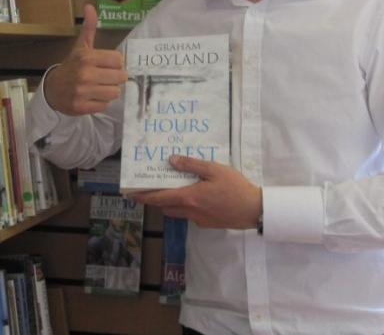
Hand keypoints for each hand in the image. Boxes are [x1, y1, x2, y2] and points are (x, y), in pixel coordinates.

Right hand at [44, 4, 127, 114]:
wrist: (52, 89)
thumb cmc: (72, 66)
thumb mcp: (81, 46)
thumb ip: (89, 27)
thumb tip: (90, 6)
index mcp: (87, 57)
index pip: (119, 60)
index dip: (116, 63)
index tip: (107, 65)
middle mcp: (85, 74)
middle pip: (121, 77)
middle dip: (115, 78)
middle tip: (104, 77)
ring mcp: (83, 91)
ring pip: (115, 92)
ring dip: (109, 91)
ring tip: (98, 87)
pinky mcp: (82, 107)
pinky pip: (105, 105)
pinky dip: (100, 102)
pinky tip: (91, 96)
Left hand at [131, 156, 261, 229]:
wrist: (254, 210)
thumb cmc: (234, 187)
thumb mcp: (214, 169)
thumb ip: (192, 165)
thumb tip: (171, 160)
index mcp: (189, 197)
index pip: (159, 198)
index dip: (143, 196)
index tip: (130, 194)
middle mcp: (190, 211)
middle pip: (165, 207)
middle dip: (157, 198)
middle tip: (155, 186)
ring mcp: (199, 219)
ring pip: (177, 212)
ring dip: (172, 202)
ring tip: (177, 187)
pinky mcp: (207, 223)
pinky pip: (190, 215)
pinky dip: (187, 206)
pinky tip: (199, 195)